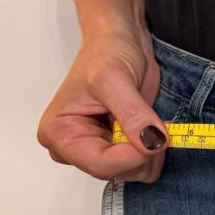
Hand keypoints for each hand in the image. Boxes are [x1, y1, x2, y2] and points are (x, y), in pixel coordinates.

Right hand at [37, 26, 170, 182]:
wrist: (120, 42)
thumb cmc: (106, 53)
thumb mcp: (116, 78)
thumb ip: (133, 114)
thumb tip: (152, 142)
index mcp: (59, 133)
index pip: (100, 165)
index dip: (134, 154)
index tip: (155, 134)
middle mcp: (73, 148)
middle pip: (117, 172)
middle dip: (141, 148)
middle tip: (145, 116)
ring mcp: (95, 151)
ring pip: (133, 172)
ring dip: (148, 147)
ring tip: (142, 116)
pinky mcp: (116, 150)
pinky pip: (142, 166)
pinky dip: (152, 147)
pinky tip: (144, 124)